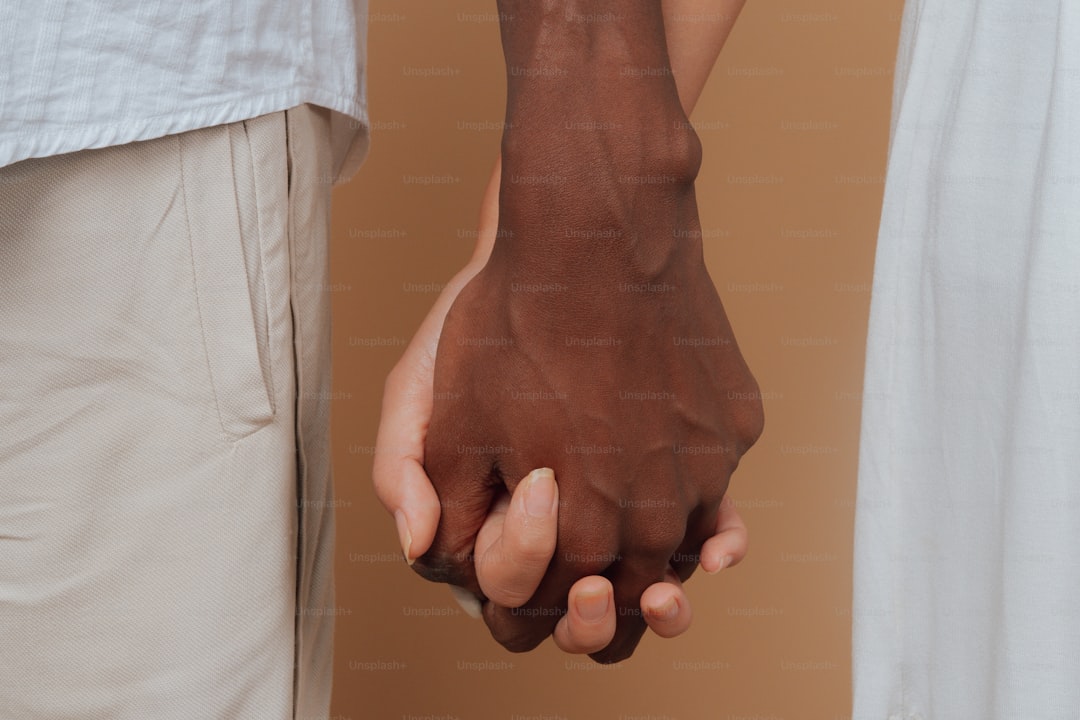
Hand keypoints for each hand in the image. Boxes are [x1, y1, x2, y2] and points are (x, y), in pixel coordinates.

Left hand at [373, 161, 752, 655]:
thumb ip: (445, 509)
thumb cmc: (516, 327)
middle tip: (575, 577)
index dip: (534, 602)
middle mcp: (660, 516)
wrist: (598, 233)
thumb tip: (435, 558)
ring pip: (682, 542)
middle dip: (597, 595)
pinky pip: (712, 476)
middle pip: (633, 592)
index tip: (523, 584)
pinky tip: (657, 457)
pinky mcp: (738, 425)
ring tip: (619, 527)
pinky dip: (688, 483)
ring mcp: (710, 468)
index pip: (561, 605)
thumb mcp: (450, 421)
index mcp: (585, 531)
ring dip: (650, 547)